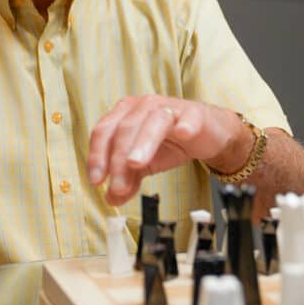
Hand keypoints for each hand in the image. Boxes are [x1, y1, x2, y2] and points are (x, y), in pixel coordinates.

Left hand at [87, 95, 245, 205]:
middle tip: (118, 187)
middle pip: (125, 129)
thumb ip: (127, 179)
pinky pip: (188, 118)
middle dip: (118, 160)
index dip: (97, 156)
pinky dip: (185, 125)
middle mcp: (144, 106)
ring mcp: (170, 107)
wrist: (206, 134)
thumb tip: (111, 198)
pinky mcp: (194, 114)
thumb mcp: (145, 164)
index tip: (97, 181)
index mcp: (125, 113)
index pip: (104, 132)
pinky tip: (182, 134)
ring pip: (152, 121)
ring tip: (135, 164)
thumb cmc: (171, 142)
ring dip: (142, 143)